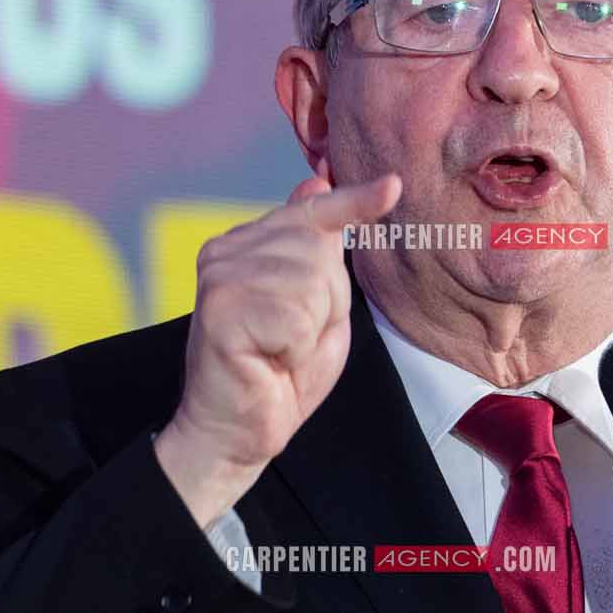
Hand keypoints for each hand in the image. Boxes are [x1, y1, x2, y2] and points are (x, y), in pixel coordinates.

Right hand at [154, 169, 401, 526]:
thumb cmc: (279, 373)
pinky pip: (295, 319)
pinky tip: (269, 363)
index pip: (311, 211)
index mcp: (247, 244)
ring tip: (279, 351)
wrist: (236, 433)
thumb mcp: (316, 305)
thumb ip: (317, 252)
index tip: (393, 186)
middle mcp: (225, 251)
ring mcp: (219, 277)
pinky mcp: (219, 311)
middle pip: (319, 250)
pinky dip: (295, 350)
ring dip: (310, 330)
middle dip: (326, 304)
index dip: (354, 201)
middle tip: (292, 340)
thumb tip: (317, 180)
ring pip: (311, 283)